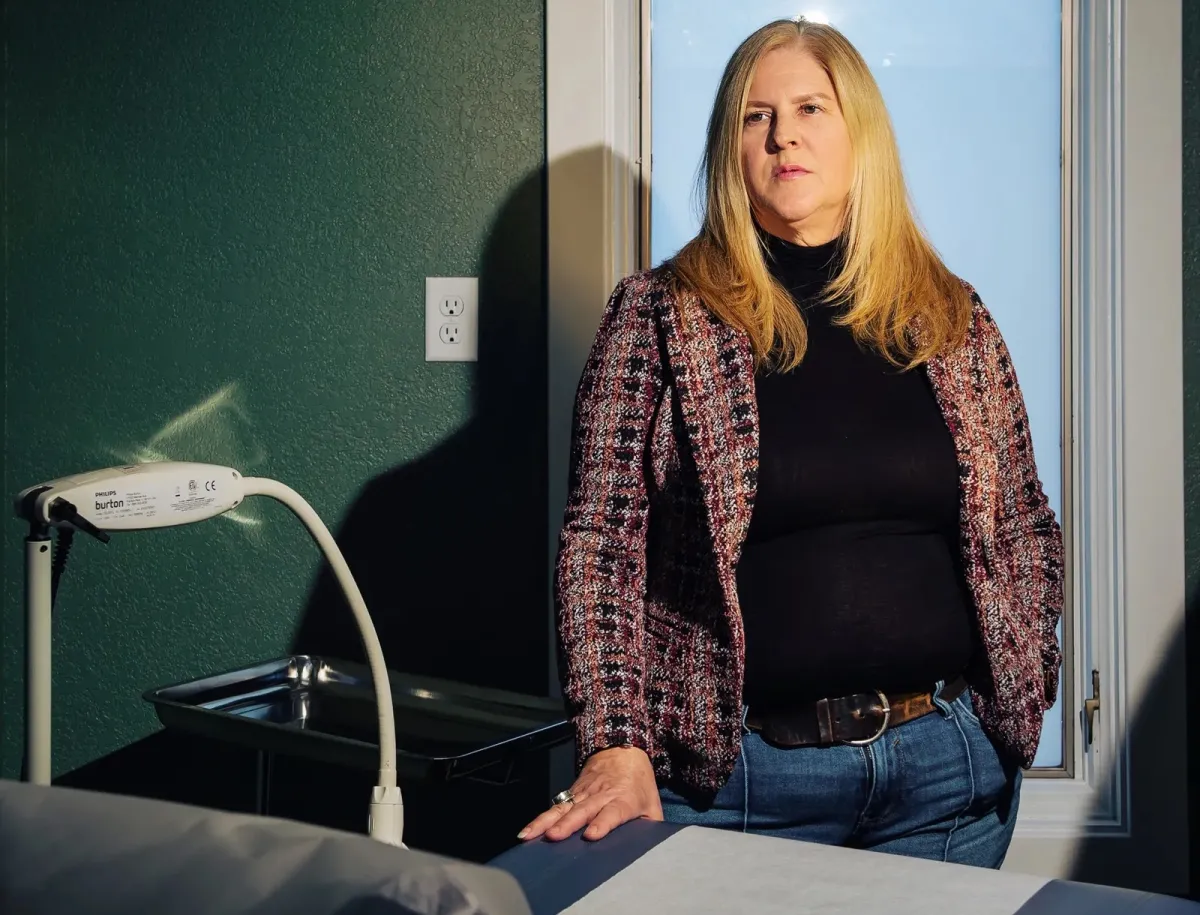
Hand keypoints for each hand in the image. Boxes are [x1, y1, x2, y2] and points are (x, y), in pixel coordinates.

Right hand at [518, 746, 662, 842]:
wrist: (622, 748)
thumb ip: (652, 827)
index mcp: (623, 799)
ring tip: (530, 836)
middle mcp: (600, 796)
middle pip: (582, 810)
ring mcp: (583, 793)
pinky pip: (554, 807)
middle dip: (567, 824)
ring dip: (546, 822)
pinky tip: (526, 832)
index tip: (591, 834)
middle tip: (554, 837)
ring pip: (563, 808)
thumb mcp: (652, 802)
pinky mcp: (571, 792)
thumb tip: (652, 851)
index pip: (612, 812)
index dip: (602, 822)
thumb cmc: (638, 781)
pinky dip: (539, 819)